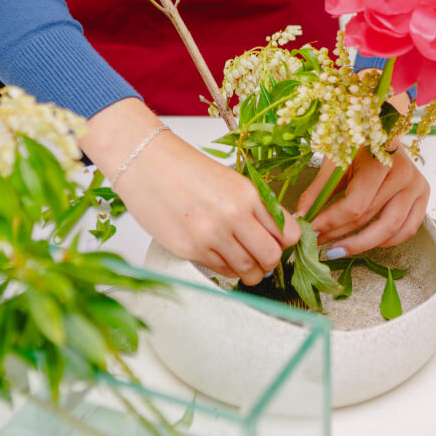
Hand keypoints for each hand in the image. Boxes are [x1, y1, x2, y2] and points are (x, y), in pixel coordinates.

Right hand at [80, 98, 301, 284]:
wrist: (145, 164)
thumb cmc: (186, 169)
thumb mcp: (231, 181)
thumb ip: (256, 208)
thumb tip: (278, 236)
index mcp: (249, 195)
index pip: (290, 234)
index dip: (286, 242)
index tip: (278, 241)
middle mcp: (234, 216)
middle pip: (272, 258)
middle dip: (269, 261)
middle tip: (260, 256)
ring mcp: (211, 236)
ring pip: (248, 271)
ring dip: (249, 270)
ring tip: (240, 258)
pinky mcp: (191, 250)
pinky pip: (222, 272)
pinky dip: (226, 268)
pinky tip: (219, 253)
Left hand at [295, 144, 429, 255]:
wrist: (383, 129)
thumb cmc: (356, 141)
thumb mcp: (334, 159)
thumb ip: (318, 189)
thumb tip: (300, 217)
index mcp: (380, 160)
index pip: (355, 205)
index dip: (330, 222)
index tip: (310, 230)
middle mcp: (404, 174)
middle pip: (368, 218)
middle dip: (338, 234)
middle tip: (318, 241)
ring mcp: (417, 187)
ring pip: (389, 230)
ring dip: (360, 245)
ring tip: (336, 249)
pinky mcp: (423, 197)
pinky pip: (407, 230)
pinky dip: (386, 241)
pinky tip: (365, 242)